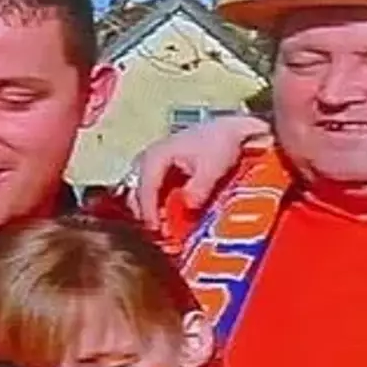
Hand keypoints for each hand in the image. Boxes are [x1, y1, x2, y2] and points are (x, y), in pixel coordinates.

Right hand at [126, 114, 271, 230]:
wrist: (229, 131)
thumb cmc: (220, 145)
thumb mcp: (212, 168)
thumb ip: (199, 188)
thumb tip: (187, 206)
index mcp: (156, 156)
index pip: (145, 189)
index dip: (149, 213)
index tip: (157, 231)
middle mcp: (147, 159)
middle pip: (137, 194)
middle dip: (147, 216)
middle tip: (160, 236)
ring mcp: (151, 164)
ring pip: (140, 194)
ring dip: (150, 212)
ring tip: (164, 229)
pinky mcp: (158, 170)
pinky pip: (149, 192)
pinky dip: (156, 206)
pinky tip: (168, 218)